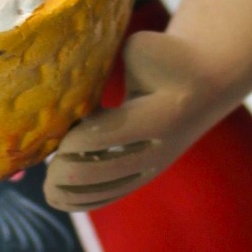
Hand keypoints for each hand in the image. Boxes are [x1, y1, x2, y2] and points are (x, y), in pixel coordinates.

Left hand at [44, 31, 230, 211]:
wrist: (208, 82)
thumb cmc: (168, 59)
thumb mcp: (141, 51)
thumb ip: (109, 68)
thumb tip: (64, 92)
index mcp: (161, 115)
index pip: (106, 136)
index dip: (74, 141)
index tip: (52, 138)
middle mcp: (159, 149)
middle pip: (103, 171)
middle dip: (67, 173)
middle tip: (44, 168)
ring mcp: (154, 167)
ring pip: (107, 191)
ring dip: (73, 193)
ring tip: (47, 188)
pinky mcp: (146, 175)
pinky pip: (112, 196)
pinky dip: (83, 200)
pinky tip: (59, 197)